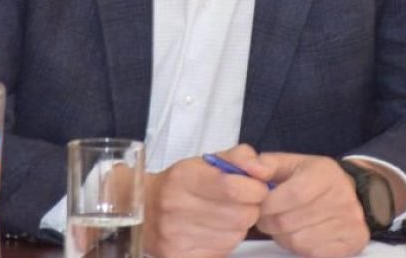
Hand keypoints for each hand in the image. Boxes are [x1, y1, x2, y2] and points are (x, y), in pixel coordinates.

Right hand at [143, 144, 272, 257]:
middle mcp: (176, 207)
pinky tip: (213, 231)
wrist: (144, 208)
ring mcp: (175, 236)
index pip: (233, 187)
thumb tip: (262, 171)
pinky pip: (223, 252)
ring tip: (223, 216)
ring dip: (238, 226)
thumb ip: (241, 157)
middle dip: (250, 208)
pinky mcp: (178, 257)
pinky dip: (225, 242)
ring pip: (235, 236)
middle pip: (241, 215)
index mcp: (184, 177)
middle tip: (240, 203)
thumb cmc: (183, 182)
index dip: (255, 189)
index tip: (256, 188)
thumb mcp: (208, 160)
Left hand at [255, 153, 368, 257]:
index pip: (293, 194)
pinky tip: (302, 234)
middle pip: (291, 221)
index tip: (259, 206)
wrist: (354, 194)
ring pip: (299, 241)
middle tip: (267, 218)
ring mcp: (351, 221)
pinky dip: (301, 248)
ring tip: (285, 225)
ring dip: (284, 236)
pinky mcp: (353, 241)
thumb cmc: (315, 180)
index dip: (270, 204)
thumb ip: (268, 164)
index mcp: (325, 173)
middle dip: (271, 222)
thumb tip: (251, 168)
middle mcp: (343, 197)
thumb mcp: (293, 164)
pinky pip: (314, 253)